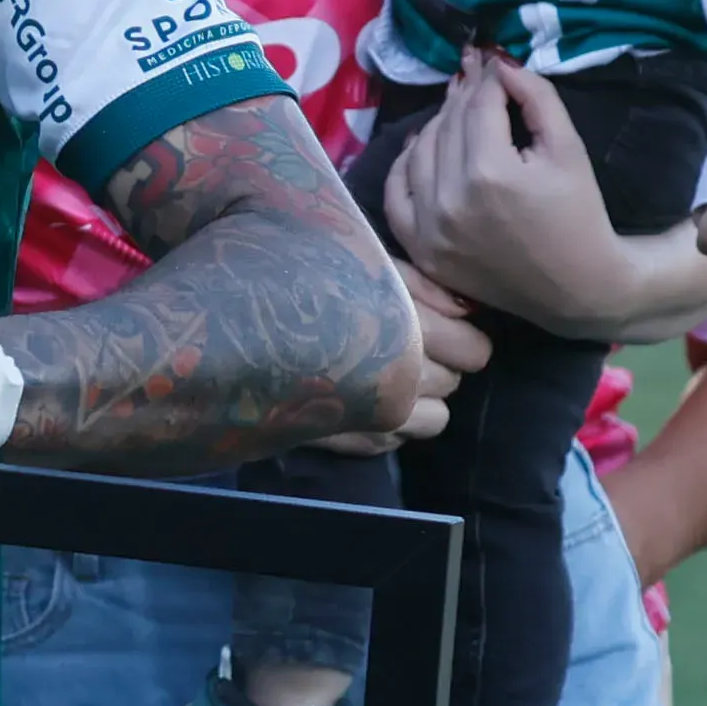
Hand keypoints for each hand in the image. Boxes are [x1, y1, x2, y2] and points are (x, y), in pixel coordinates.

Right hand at [308, 264, 482, 454]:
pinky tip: (362, 397)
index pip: (473, 351)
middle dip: (442, 363)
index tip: (444, 325)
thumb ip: (421, 285)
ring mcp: (378, 418)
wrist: (233, 329)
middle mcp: (401, 379)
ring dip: (422, 398)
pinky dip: (389, 421)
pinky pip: (399, 439)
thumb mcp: (363, 262)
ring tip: (389, 375)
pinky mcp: (355, 443)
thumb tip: (468, 310)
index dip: (463, 336)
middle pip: (454, 381)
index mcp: (409, 330)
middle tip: (406, 344)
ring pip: (436, 418)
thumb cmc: (301, 280)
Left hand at [385, 53, 706, 338]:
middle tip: (476, 74)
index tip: (493, 60)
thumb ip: (536, 97)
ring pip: (419, 151)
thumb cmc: (579, 214)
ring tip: (458, 109)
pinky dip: (405, 165)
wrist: (577, 287)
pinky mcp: (421, 249)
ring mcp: (429, 227)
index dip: (490, 75)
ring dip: (437, 123)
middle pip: (448, 123)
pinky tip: (421, 146)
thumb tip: (499, 62)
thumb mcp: (568, 148)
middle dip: (465, 93)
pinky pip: (396, 194)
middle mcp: (450, 199)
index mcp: (490, 172)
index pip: (479, 103)